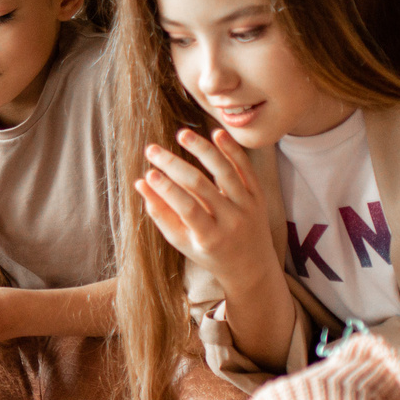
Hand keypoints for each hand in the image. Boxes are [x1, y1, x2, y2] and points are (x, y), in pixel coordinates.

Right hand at [134, 127, 278, 290]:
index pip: (187, 208)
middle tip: (152, 150)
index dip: (167, 190)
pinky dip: (232, 150)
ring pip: (225, 171)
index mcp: (209, 238)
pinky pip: (245, 168)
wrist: (251, 265)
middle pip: (201, 186)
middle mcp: (231, 222)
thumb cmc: (208, 253)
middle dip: (174, 165)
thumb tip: (140, 183)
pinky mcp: (258, 195)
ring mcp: (247, 207)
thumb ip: (160, 213)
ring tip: (182, 134)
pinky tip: (216, 134)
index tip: (149, 172)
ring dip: (203, 150)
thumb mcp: (182, 241)